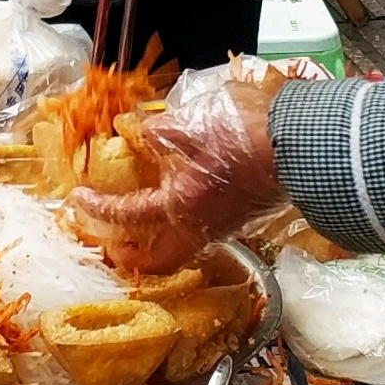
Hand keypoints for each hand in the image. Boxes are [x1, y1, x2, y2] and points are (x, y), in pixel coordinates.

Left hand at [70, 64, 282, 275]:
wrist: (305, 147)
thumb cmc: (252, 134)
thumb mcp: (198, 122)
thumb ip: (163, 131)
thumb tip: (137, 130)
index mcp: (182, 205)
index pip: (127, 216)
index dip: (98, 209)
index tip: (79, 200)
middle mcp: (200, 226)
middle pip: (156, 262)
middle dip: (129, 257)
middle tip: (111, 242)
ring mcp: (225, 228)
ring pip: (181, 250)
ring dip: (156, 243)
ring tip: (142, 224)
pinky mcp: (243, 220)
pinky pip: (203, 234)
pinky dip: (182, 227)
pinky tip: (182, 202)